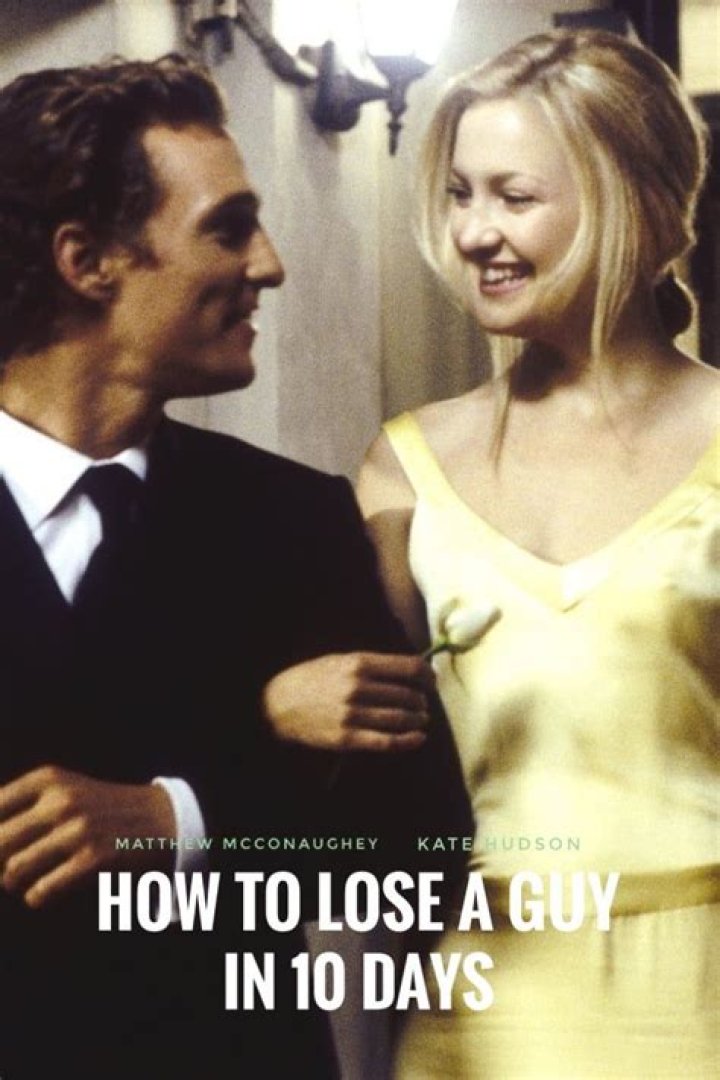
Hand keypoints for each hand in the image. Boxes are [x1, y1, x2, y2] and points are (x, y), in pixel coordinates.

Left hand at [0, 766, 175, 908]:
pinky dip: (37, 897)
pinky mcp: (94, 858)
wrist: (159, 819)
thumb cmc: (99, 810)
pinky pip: (41, 890)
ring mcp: (78, 829)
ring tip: (24, 882)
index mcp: (48, 779)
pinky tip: (44, 892)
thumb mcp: (63, 790)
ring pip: (13, 869)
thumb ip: (20, 808)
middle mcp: (61, 799)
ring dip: (13, 883)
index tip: (2, 850)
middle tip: (7, 872)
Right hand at [263, 652, 433, 751]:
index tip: (432, 680)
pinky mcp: (347, 738)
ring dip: (418, 719)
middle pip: (408, 694)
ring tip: (421, 718)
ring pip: (401, 718)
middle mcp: (358, 687)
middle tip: (423, 703)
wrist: (276, 705)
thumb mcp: (339, 659)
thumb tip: (410, 668)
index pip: (409, 667)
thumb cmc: (311, 679)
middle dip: (422, 700)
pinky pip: (387, 741)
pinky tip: (419, 738)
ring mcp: (353, 714)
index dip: (428, 675)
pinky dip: (408, 741)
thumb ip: (372, 664)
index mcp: (358, 663)